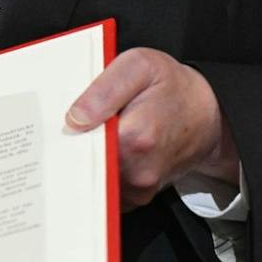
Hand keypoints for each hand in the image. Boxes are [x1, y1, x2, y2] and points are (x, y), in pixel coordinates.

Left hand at [65, 47, 238, 209]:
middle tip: (69, 126)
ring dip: (84, 160)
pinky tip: (100, 150)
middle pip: (82, 165)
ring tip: (89, 134)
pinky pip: (105, 190)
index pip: (79, 146)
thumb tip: (74, 118)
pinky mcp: (139, 195)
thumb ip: (104, 90)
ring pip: (92, 179)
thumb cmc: (172, 86)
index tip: (54, 123)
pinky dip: (97, 172)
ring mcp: (140, 188)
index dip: (63, 133)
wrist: (207, 114)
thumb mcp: (140, 66)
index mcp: (134, 138)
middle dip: (70, 147)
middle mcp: (138, 171)